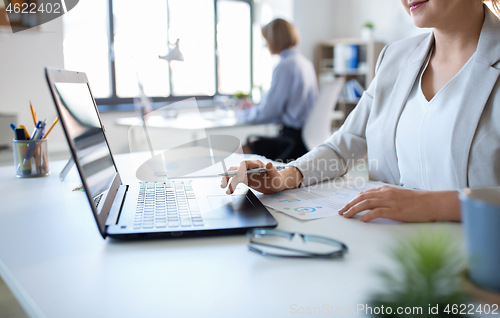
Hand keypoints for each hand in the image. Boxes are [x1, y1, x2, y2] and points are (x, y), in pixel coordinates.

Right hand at [220, 160, 301, 194]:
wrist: (276, 184)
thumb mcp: (276, 176)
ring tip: (225, 189)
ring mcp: (246, 173)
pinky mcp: (245, 179)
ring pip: (233, 174)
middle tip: (224, 184)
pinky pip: (235, 180)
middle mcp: (249, 167)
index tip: (238, 180)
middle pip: (235, 168)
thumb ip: (272, 170)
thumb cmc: (276, 179)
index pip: (244, 164)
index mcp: (256, 164)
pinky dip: (231, 185)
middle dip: (229, 175)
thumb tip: (269, 164)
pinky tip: (229, 190)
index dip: (240, 170)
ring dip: (228, 181)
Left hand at [337, 185, 459, 222]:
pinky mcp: (395, 211)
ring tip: (346, 216)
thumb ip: (387, 199)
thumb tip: (375, 206)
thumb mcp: (399, 196)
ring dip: (354, 210)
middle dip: (349, 205)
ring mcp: (390, 202)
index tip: (346, 206)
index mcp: (386, 190)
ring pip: (366, 203)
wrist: (433, 202)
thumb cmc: (418, 202)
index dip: (353, 200)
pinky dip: (367, 216)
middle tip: (341, 212)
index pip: (364, 194)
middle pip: (362, 198)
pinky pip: (377, 212)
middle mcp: (386, 193)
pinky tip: (361, 220)